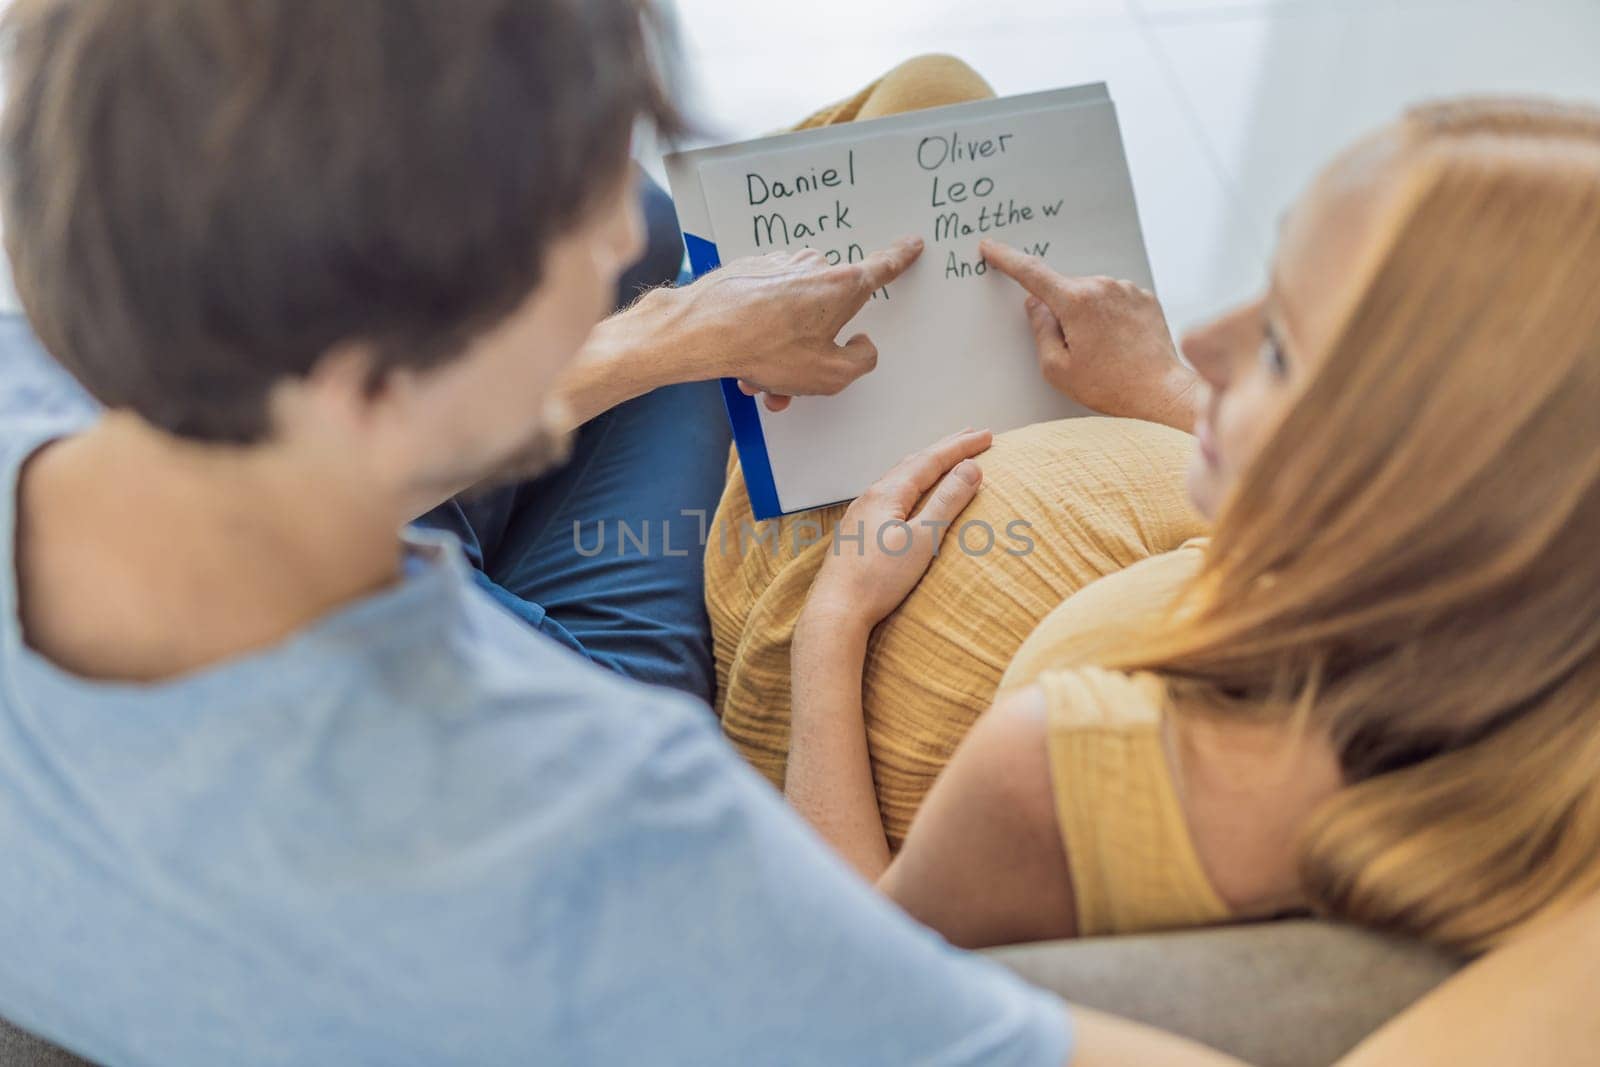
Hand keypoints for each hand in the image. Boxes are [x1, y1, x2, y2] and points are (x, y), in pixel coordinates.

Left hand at [677, 237, 924, 410]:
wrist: (702, 329)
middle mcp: (813, 267)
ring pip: (792, 314)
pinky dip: (760, 331)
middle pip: (826, 311)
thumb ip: (861, 360)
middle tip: (791, 378)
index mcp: (842, 287)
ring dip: (780, 348)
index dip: (901, 258)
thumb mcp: (830, 374)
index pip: (882, 269)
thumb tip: (861, 345)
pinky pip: (766, 306)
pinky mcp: (750, 269)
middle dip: (812, 346)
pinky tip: (742, 358)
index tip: (913, 243)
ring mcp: (779, 265)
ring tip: (758, 378)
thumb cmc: (766, 349)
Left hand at [804, 428, 992, 629]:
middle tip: (971, 435)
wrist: (835, 612)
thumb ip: (947, 502)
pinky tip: (910, 494)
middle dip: (945, 448)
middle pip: (914, 462)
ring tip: (945, 458)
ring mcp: (861, 514)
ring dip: (926, 464)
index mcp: (887, 494)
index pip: (931, 460)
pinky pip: (890, 495)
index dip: (961, 447)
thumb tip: (970, 469)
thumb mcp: (922, 541)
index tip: (987, 435)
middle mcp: (870, 497)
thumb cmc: (876, 582)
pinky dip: (911, 484)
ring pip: (899, 477)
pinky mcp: (857, 532)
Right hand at [980, 239, 1200, 432]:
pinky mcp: (1145, 297)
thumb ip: (1040, 330)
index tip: (991, 247)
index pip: (1032, 273)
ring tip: (1104, 351)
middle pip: (1064, 291)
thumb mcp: (1057, 368)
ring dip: (1087, 315)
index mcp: (1076, 302)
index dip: (1007, 259)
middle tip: (1077, 350)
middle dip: (1061, 313)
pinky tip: (1119, 344)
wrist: (1161, 393)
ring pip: (1090, 295)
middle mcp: (1102, 286)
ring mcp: (1127, 289)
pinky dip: (1109, 317)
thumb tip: (1036, 304)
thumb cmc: (1109, 386)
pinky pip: (1114, 300)